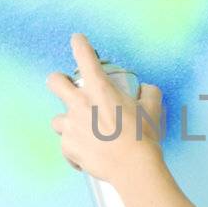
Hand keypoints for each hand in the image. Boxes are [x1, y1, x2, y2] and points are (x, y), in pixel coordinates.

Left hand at [46, 33, 164, 186]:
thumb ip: (148, 92)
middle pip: (54, 82)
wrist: (133, 166)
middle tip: (67, 89)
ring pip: (57, 120)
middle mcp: (80, 104)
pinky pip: (66, 147)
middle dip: (58, 82)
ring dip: (68, 124)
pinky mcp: (68, 147)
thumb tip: (145, 89)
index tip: (77, 40)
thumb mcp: (153, 107)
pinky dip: (75, 152)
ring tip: (83, 132)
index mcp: (100, 89)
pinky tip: (87, 156)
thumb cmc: (142, 136)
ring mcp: (71, 126)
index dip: (79, 44)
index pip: (84, 56)